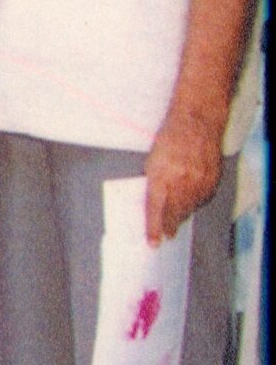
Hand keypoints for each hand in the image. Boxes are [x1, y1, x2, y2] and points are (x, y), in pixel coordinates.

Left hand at [144, 109, 225, 244]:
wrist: (197, 122)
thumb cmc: (170, 138)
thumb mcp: (153, 160)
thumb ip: (155, 182)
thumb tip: (156, 203)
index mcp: (161, 175)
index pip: (155, 209)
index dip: (154, 228)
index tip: (153, 242)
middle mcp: (181, 180)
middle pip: (175, 213)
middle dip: (170, 226)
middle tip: (166, 235)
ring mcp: (200, 181)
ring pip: (190, 208)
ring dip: (182, 216)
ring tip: (176, 222)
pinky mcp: (213, 179)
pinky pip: (203, 199)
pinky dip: (195, 203)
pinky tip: (190, 204)